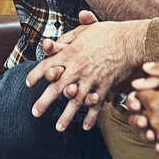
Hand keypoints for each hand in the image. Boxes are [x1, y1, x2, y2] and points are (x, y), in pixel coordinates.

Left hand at [26, 14, 144, 131]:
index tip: (28, 84)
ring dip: (66, 116)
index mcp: (70, 53)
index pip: (47, 65)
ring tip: (58, 128)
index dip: (36, 75)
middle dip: (44, 102)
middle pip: (56, 87)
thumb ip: (69, 36)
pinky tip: (85, 127)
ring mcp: (91, 79)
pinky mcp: (105, 86)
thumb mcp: (85, 29)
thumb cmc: (108, 32)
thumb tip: (57, 39)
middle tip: (35, 113)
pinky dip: (91, 117)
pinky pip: (95, 104)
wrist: (131, 41)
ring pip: (75, 101)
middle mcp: (77, 68)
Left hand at [126, 61, 158, 154]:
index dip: (142, 92)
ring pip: (144, 130)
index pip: (136, 96)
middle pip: (136, 115)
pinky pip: (156, 143)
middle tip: (153, 106)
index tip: (149, 92)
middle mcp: (155, 120)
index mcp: (155, 102)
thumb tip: (145, 68)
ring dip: (148, 125)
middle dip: (141, 109)